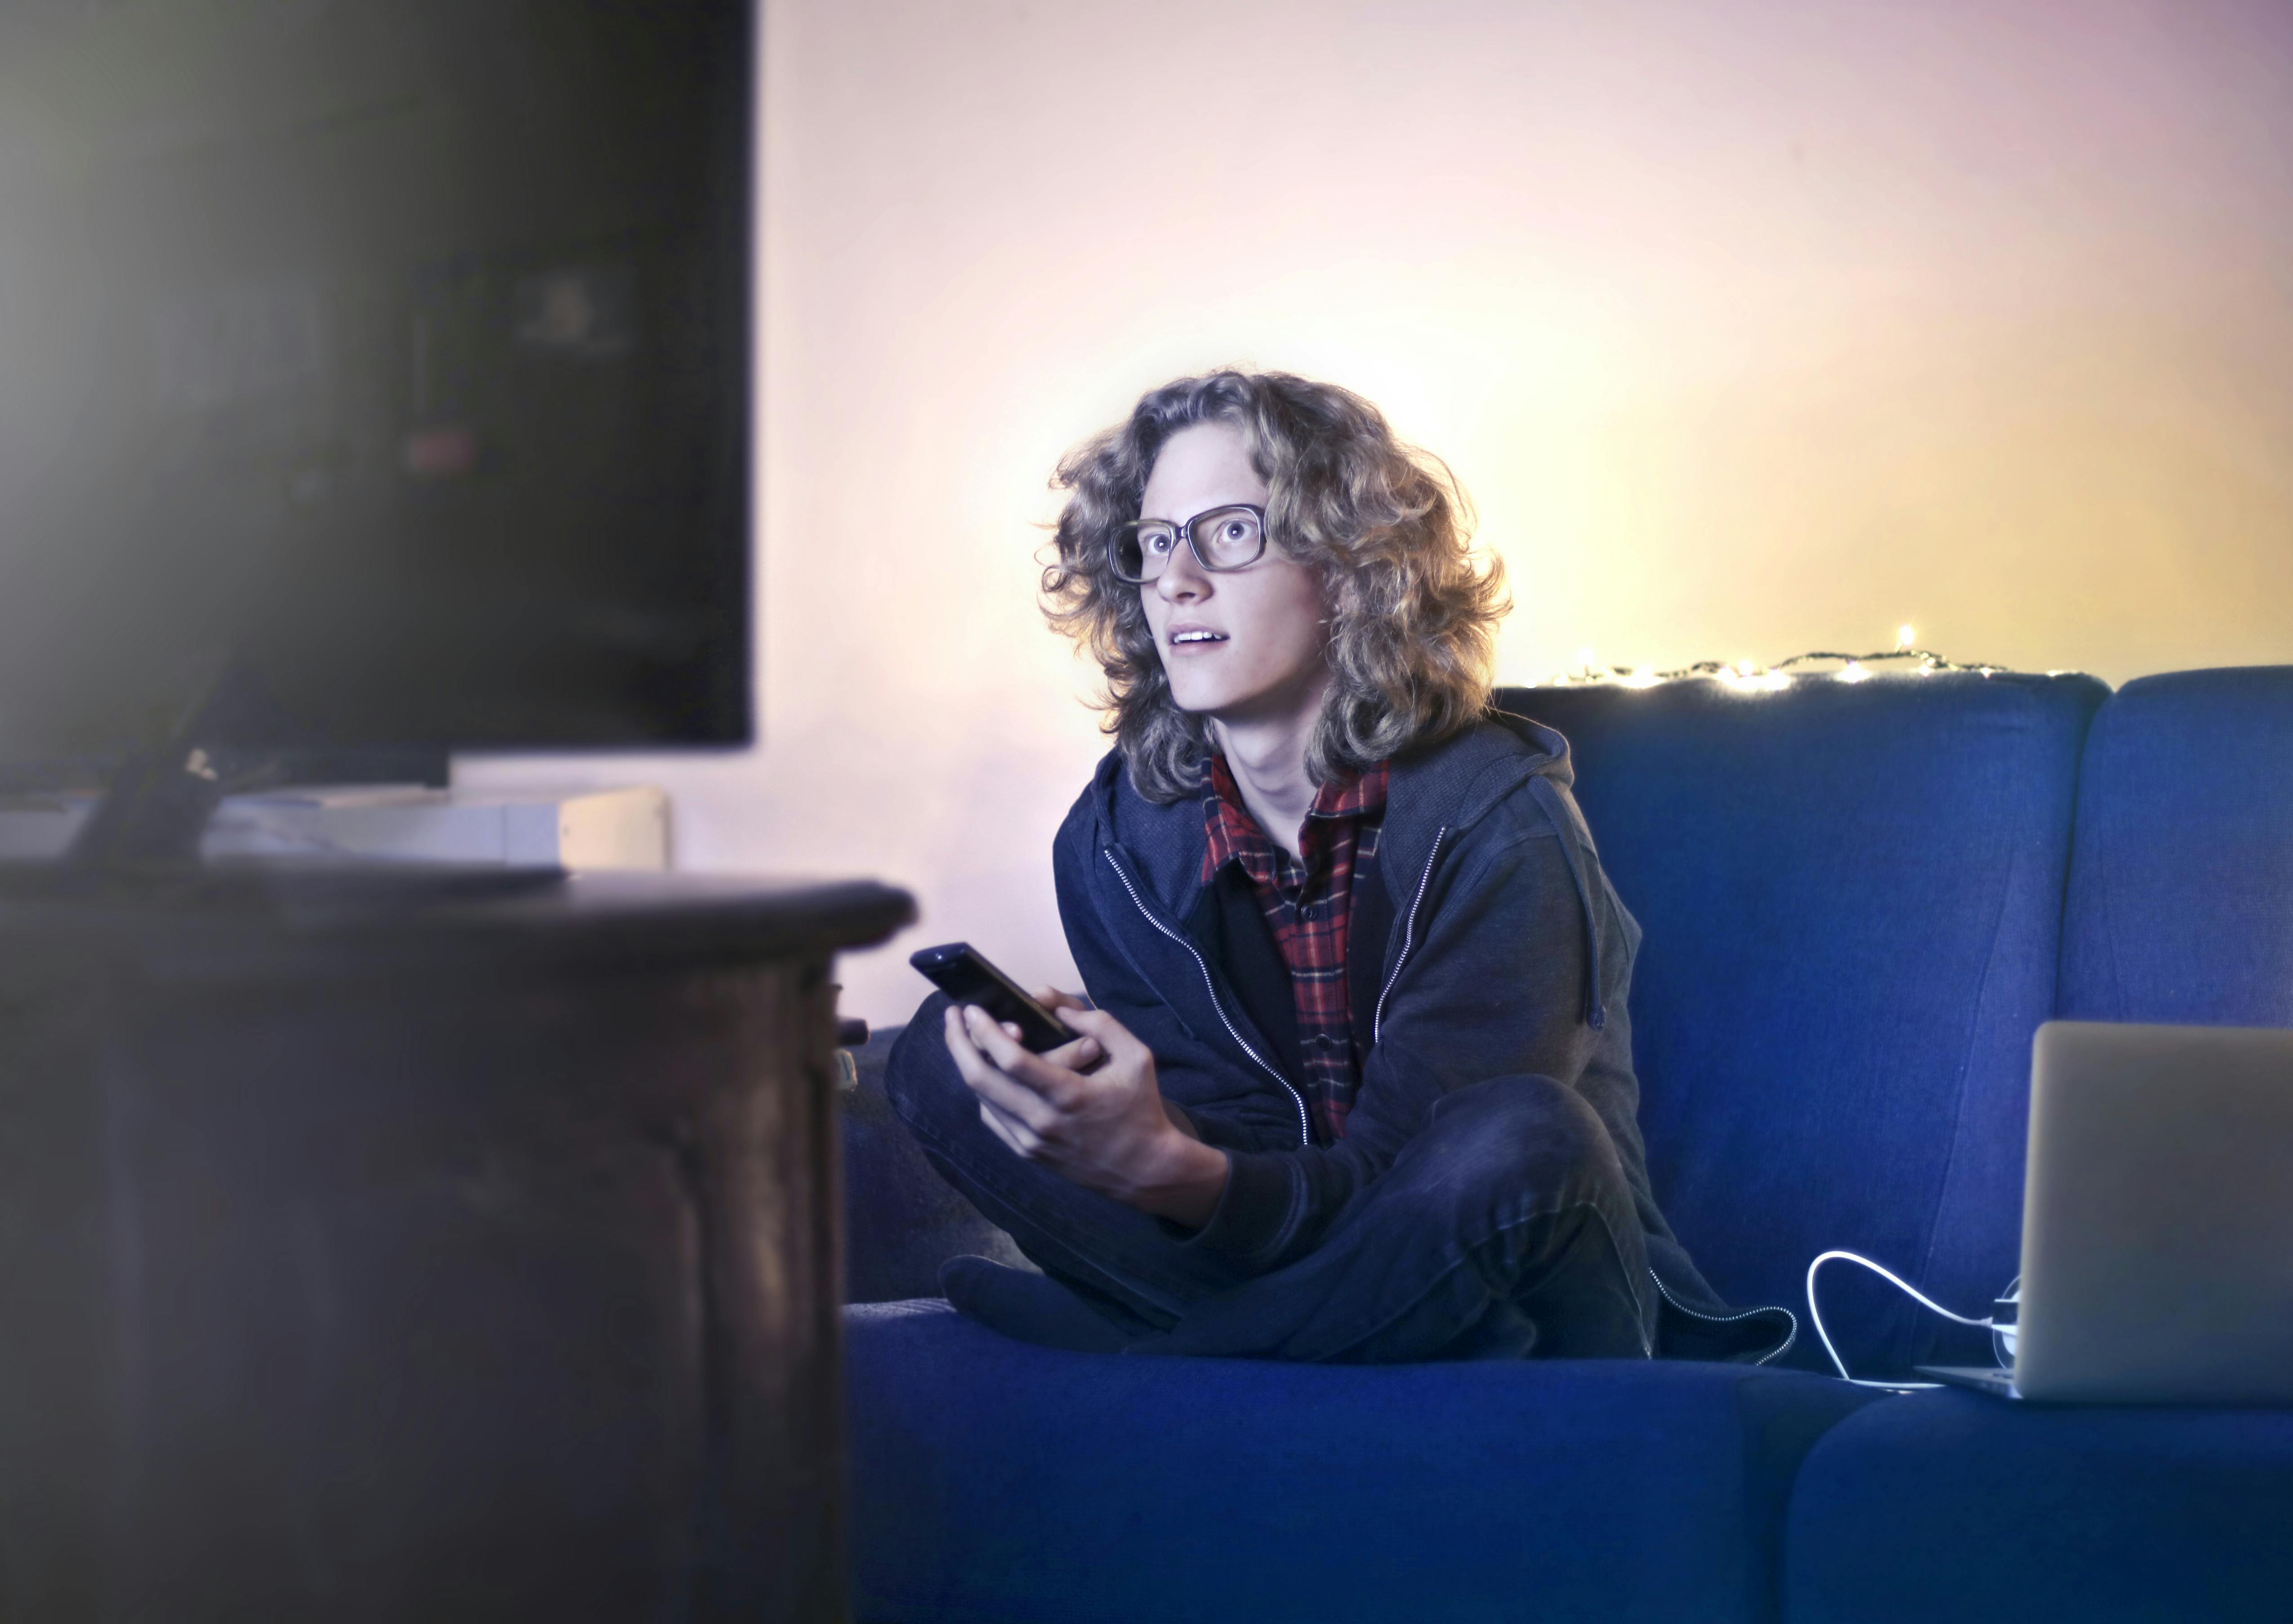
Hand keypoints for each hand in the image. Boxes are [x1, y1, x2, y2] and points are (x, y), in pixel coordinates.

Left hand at [942, 990, 1228, 1225]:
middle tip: (952, 1017)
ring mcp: (1031, 1142)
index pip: (1011, 1061)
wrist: (1144, 1170)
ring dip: (968, 1065)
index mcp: (1068, 1096)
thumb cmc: (1142, 1109)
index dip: (985, 1032)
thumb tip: (1060, 1008)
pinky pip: (993, 1118)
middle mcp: (1042, 1122)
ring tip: (965, 1039)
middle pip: (981, 1080)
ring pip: (982, 1099)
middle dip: (959, 1044)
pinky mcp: (1028, 1154)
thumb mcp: (1136, 1057)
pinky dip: (984, 1091)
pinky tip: (987, 1071)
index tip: (972, 1010)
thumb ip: (1101, 1024)